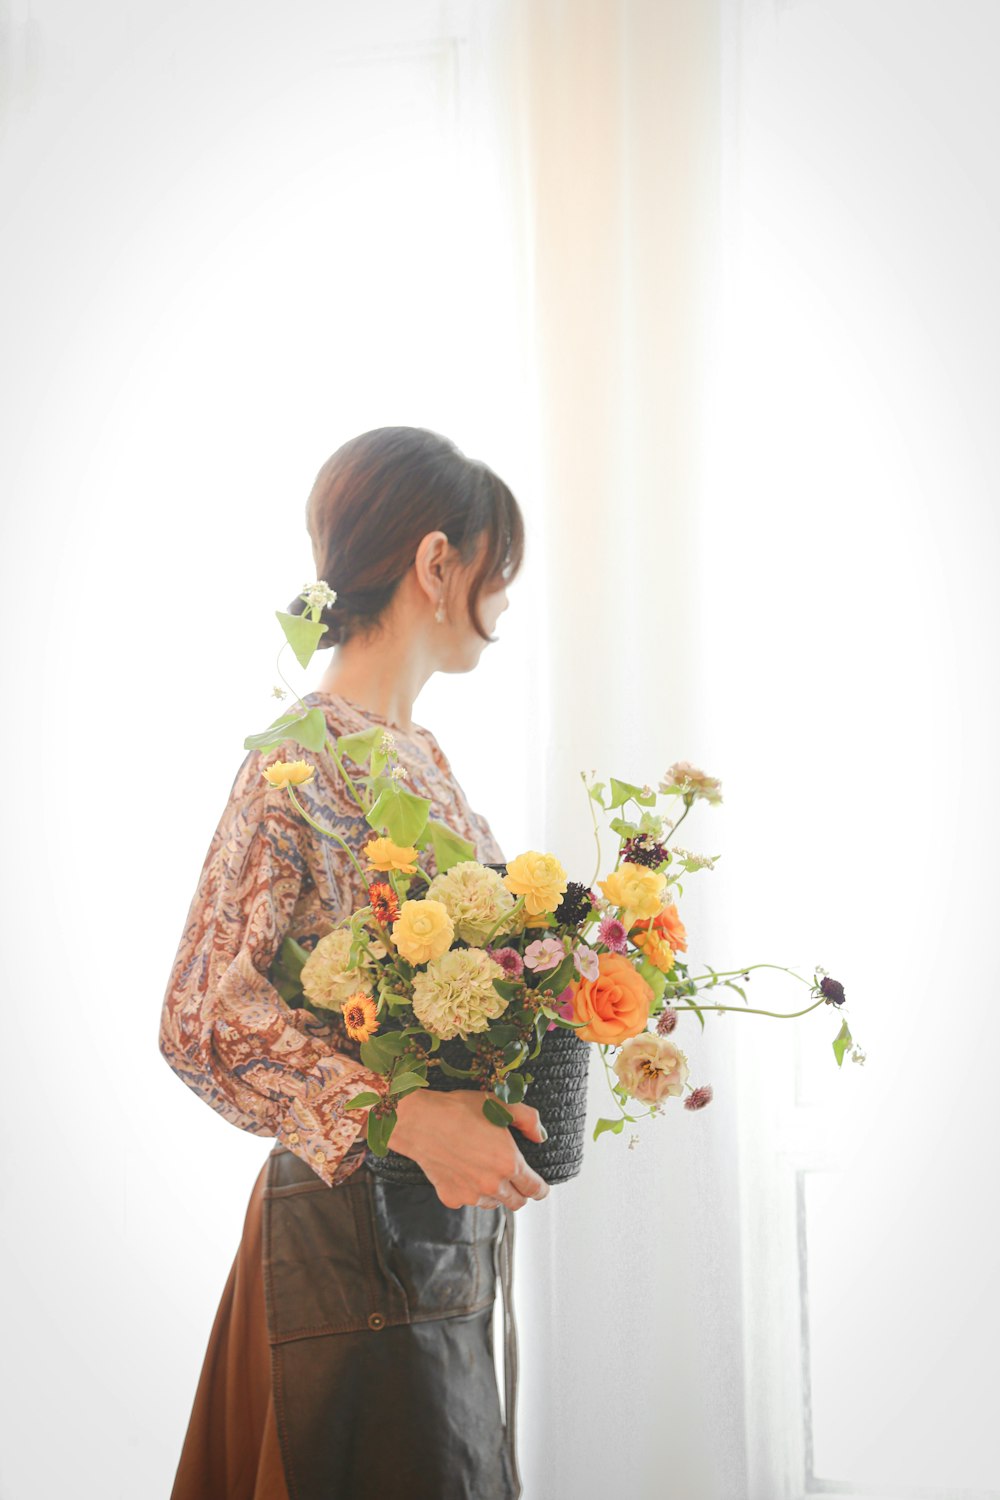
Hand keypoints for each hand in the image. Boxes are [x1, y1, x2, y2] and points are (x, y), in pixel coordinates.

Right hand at [390, 1088, 550, 1210]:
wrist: (421, 1121)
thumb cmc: (459, 1110)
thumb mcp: (500, 1103)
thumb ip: (528, 1119)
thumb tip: (540, 1136)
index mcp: (509, 1163)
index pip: (535, 1189)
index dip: (540, 1189)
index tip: (540, 1188)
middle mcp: (492, 1185)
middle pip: (517, 1202)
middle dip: (520, 1193)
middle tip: (515, 1180)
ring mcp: (471, 1195)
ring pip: (493, 1204)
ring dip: (495, 1193)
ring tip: (486, 1172)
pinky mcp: (451, 1198)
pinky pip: (468, 1200)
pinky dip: (470, 1191)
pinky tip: (464, 1171)